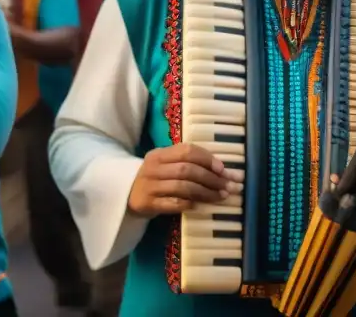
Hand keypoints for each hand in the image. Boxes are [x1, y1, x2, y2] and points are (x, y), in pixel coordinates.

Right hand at [128, 143, 242, 217]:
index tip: (224, 169)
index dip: (207, 158)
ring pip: (182, 187)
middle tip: (229, 186)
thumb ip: (188, 164)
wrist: (126, 195)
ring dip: (206, 192)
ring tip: (221, 196)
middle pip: (187, 170)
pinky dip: (189, 204)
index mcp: (160, 154)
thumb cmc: (155, 178)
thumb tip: (224, 171)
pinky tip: (201, 205)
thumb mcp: (166, 165)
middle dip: (211, 178)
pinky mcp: (148, 204)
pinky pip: (173, 203)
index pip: (186, 150)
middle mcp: (153, 168)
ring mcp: (150, 186)